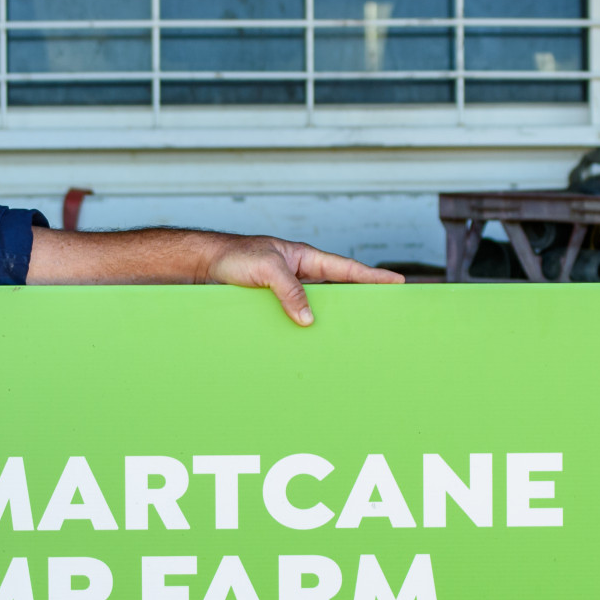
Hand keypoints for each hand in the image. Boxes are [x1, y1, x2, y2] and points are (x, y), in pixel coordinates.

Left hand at [201, 235, 403, 325]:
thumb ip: (289, 291)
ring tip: (351, 337)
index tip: (396, 282)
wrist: (203, 265)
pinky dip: (304, 327)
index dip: (372, 276)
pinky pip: (295, 317)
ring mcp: (288, 290)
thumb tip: (309, 319)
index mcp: (304, 258)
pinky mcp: (274, 305)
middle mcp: (300, 274)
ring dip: (329, 319)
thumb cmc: (234, 257)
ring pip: (317, 306)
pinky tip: (311, 342)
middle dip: (359, 301)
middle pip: (337, 290)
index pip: (345, 268)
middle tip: (383, 314)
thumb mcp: (265, 269)